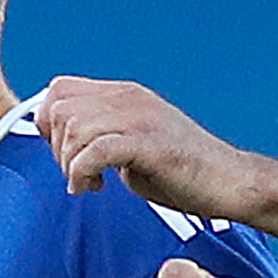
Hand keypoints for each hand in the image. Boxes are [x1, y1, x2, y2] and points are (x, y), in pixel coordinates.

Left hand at [32, 77, 257, 219]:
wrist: (228, 182)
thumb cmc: (184, 170)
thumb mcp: (132, 143)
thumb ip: (101, 135)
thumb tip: (65, 143)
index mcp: (124, 95)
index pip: (60, 89)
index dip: (49, 123)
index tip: (64, 153)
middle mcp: (129, 99)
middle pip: (60, 108)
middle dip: (57, 147)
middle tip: (78, 172)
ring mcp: (140, 118)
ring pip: (74, 129)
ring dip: (70, 164)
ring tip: (89, 183)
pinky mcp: (148, 143)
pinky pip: (95, 151)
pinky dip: (83, 174)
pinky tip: (93, 188)